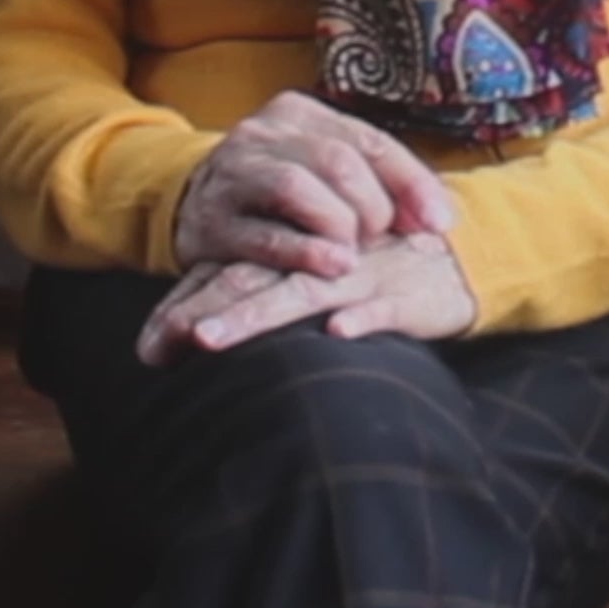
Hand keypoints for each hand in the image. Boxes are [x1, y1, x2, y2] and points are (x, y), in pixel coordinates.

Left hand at [137, 231, 477, 365]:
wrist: (462, 257)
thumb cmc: (384, 273)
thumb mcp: (328, 282)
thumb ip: (274, 301)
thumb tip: (203, 341)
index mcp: (297, 260)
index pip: (232, 280)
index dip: (188, 309)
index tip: (146, 350)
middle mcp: (320, 266)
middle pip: (253, 285)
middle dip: (205, 313)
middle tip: (161, 343)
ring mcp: (361, 280)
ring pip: (304, 295)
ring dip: (258, 317)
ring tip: (211, 338)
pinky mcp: (405, 299)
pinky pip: (383, 310)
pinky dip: (362, 321)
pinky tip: (338, 333)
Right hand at [173, 90, 454, 278]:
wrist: (187, 206)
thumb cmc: (276, 194)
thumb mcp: (321, 171)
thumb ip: (376, 184)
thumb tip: (439, 217)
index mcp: (298, 113)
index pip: (370, 141)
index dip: (412, 183)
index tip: (440, 223)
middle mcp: (263, 134)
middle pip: (337, 161)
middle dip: (371, 207)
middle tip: (379, 239)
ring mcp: (233, 175)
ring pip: (297, 188)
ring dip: (338, 225)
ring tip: (355, 255)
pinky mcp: (211, 222)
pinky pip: (263, 236)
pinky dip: (304, 252)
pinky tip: (333, 267)